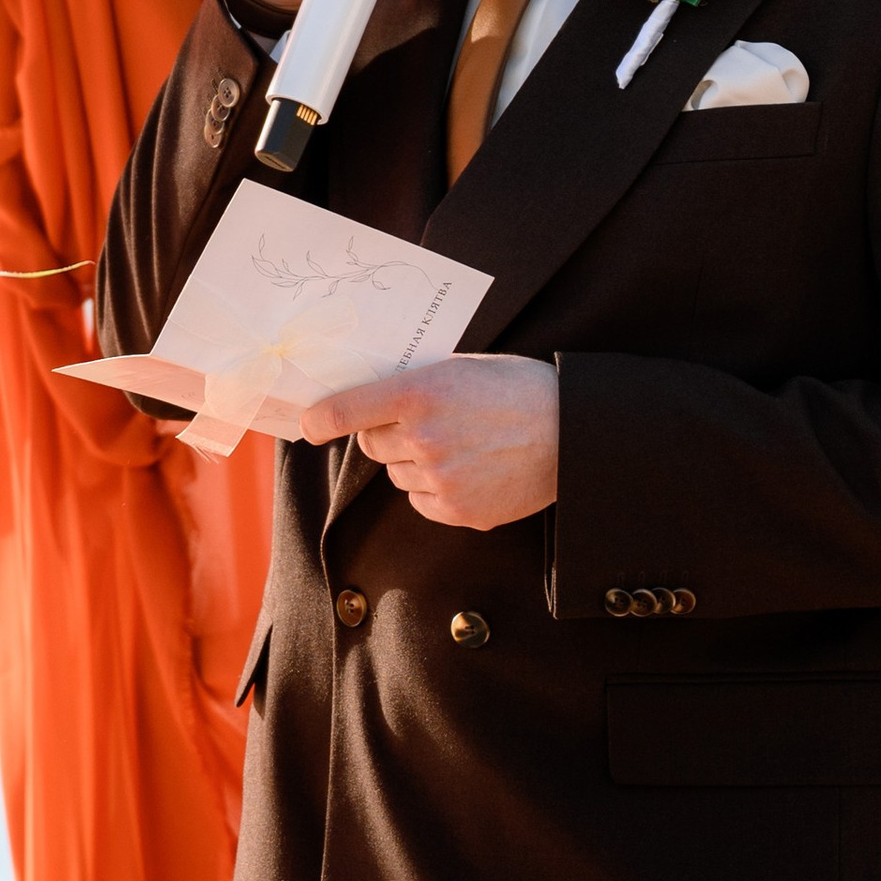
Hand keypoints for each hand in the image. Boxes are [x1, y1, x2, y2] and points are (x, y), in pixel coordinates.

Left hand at [299, 356, 560, 528]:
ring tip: (461, 446)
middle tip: (429, 424)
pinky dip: (437, 490)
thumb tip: (373, 403)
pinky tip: (471, 471)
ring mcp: (440, 478)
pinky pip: (423, 502)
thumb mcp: (461, 368)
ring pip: (398, 475)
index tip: (308, 426)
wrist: (571, 431)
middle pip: (374, 445)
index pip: (347, 411)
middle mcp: (423, 438)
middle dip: (391, 436)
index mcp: (419, 393)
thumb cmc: (517, 389)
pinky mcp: (459, 511)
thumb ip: (415, 386)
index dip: (321, 420)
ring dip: (416, 463)